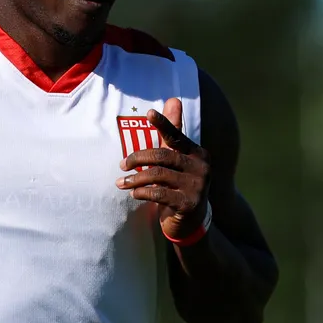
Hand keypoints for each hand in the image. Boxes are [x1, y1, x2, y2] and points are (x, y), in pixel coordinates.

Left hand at [117, 97, 209, 241]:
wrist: (190, 222)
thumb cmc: (179, 185)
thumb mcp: (177, 159)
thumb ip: (173, 133)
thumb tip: (173, 100)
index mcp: (198, 153)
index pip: (177, 136)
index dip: (163, 124)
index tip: (149, 113)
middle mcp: (201, 167)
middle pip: (163, 155)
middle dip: (138, 158)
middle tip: (122, 165)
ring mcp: (197, 186)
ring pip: (158, 175)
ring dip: (135, 178)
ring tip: (121, 183)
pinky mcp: (189, 204)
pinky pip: (159, 194)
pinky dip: (142, 193)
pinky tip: (134, 194)